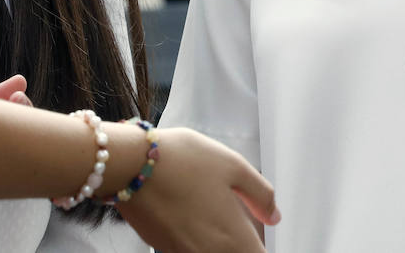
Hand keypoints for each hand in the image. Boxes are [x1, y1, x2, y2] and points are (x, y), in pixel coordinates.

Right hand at [116, 127, 277, 252]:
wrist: (130, 165)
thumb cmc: (180, 160)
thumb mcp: (233, 165)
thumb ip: (260, 195)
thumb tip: (274, 215)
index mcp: (234, 238)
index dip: (261, 246)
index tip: (259, 230)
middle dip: (242, 243)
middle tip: (237, 217)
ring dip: (220, 241)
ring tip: (211, 211)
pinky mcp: (164, 248)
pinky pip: (191, 249)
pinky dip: (198, 239)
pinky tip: (191, 212)